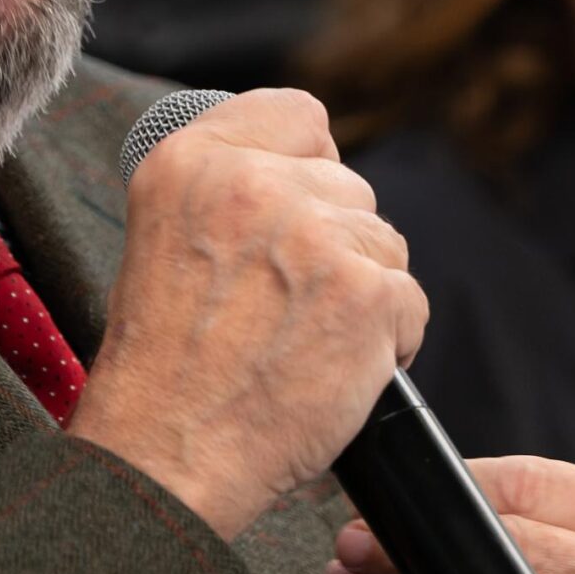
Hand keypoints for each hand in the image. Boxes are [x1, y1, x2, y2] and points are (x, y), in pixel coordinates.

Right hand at [71, 89, 425, 539]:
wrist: (167, 456)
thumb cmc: (164, 370)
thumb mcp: (164, 241)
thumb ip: (231, 189)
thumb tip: (317, 167)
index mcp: (189, 161)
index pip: (300, 117)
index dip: (309, 171)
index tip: (291, 221)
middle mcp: (251, 184)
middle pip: (349, 187)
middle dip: (334, 247)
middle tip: (280, 310)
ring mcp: (313, 236)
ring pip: (385, 244)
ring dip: (362, 296)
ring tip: (300, 344)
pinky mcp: (364, 294)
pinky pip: (410, 302)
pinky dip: (387, 345)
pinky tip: (331, 371)